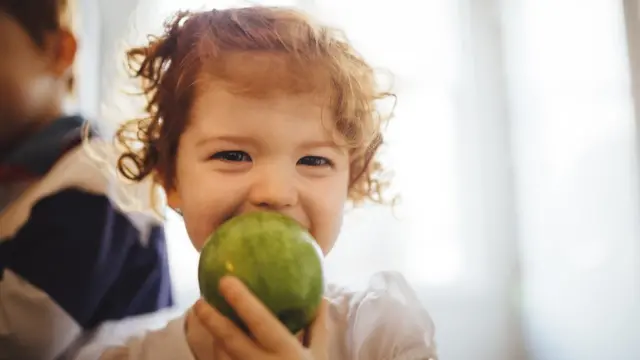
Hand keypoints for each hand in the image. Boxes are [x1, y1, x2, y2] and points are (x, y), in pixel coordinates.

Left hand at [193, 276, 328, 359]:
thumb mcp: (321, 356)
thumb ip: (319, 327)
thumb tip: (320, 297)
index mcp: (289, 354)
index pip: (261, 322)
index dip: (242, 301)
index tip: (225, 281)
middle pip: (231, 341)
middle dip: (212, 320)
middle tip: (199, 302)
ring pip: (222, 357)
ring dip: (213, 338)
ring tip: (207, 316)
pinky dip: (218, 355)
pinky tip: (217, 344)